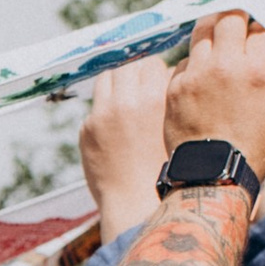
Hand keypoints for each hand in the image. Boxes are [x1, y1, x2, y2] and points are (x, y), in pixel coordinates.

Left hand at [80, 60, 170, 239]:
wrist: (136, 202)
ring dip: (118, 84)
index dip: (156, 72)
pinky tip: (115, 125)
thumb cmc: (165, 167)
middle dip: (136, 75)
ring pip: (108, 78)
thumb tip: (167, 73)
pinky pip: (96, 105)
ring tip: (126, 98)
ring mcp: (103, 115)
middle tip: (142, 87)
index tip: (158, 80)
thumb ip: (170, 98)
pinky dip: (105, 109)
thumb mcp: (176, 127)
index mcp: (156, 100)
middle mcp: (127, 103)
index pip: (152, 64)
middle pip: (129, 67)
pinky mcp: (88, 129)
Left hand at [162, 6, 264, 178]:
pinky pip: (185, 59)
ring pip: (202, 30)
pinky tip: (202, 72)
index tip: (260, 29)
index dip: (262, 24)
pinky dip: (195, 60)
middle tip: (238, 22)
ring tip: (218, 38)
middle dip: (236, 16)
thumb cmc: (258, 146)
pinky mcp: (174, 87)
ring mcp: (197, 74)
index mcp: (260, 69)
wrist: (215, 176)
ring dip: (212, 30)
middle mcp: (226, 65)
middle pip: (230, 16)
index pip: (262, 25)